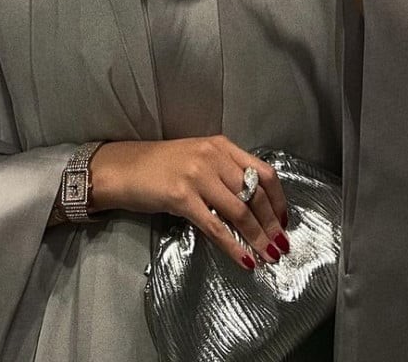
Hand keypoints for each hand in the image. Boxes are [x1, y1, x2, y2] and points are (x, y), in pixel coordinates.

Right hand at [90, 136, 290, 270]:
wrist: (122, 168)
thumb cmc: (160, 166)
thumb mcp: (199, 159)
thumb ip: (225, 172)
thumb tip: (253, 205)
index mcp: (221, 146)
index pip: (263, 172)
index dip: (279, 200)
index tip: (284, 221)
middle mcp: (213, 156)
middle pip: (255, 193)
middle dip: (272, 224)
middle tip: (280, 247)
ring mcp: (198, 175)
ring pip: (240, 211)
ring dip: (258, 238)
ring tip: (268, 257)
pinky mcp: (182, 196)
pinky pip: (216, 226)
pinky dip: (234, 246)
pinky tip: (245, 261)